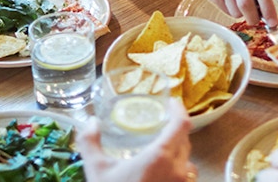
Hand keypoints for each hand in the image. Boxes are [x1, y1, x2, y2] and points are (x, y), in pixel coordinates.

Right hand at [77, 99, 196, 181]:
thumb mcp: (96, 170)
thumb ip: (90, 142)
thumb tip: (90, 121)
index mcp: (161, 156)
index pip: (182, 124)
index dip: (179, 110)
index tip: (172, 103)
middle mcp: (179, 170)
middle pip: (185, 142)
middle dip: (175, 131)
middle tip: (162, 126)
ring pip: (188, 164)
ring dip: (178, 154)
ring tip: (162, 153)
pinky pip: (184, 180)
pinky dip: (177, 173)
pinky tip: (161, 176)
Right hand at [195, 0, 277, 25]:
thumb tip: (268, 13)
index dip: (268, 8)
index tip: (273, 22)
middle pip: (246, 3)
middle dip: (254, 18)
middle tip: (256, 20)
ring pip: (236, 10)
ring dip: (242, 14)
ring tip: (241, 3)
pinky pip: (226, 10)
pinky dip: (232, 11)